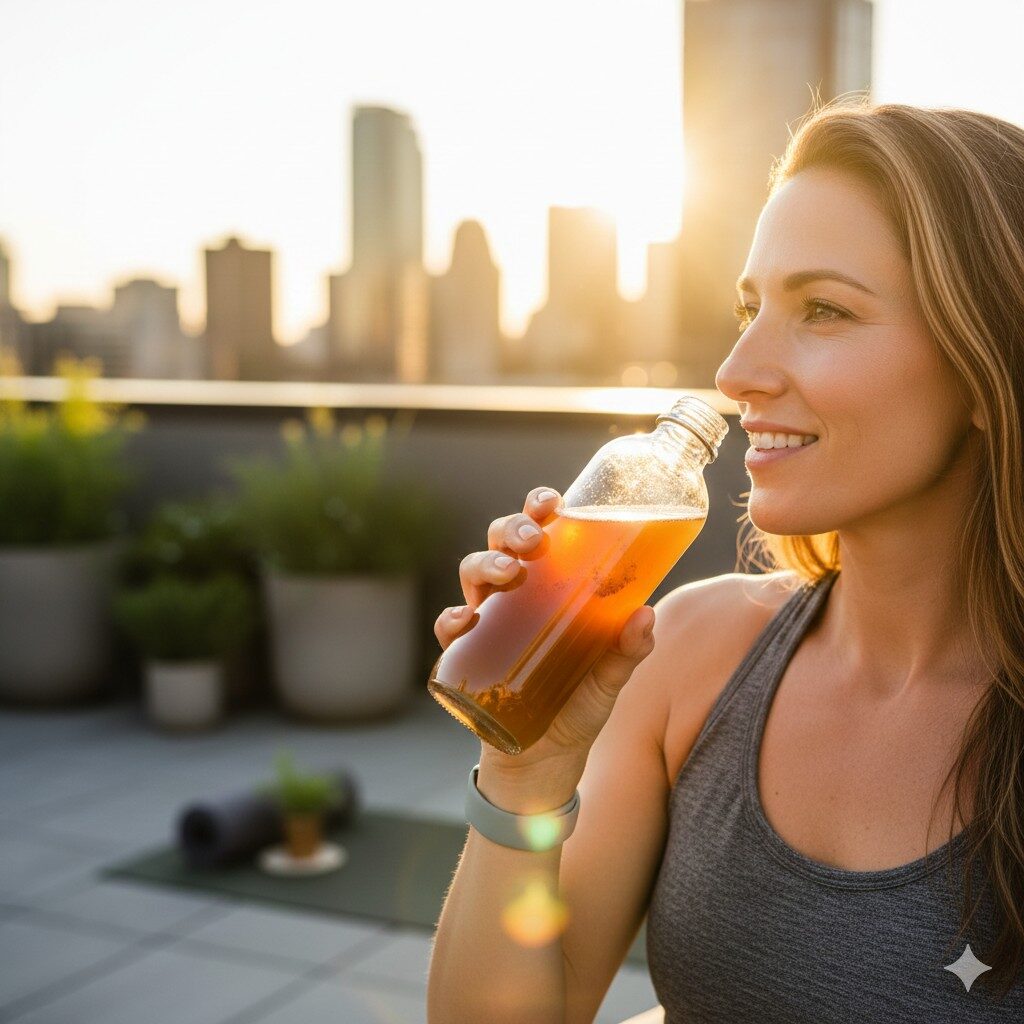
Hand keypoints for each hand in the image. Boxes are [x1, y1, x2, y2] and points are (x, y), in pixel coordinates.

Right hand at [433, 486, 656, 782]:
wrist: (544, 762)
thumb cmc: (577, 707)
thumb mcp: (608, 681)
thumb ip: (626, 652)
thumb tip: (645, 615)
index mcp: (549, 587)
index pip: (541, 534)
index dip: (539, 509)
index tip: (554, 502)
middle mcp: (514, 595)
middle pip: (501, 542)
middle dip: (511, 530)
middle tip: (533, 540)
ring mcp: (487, 622)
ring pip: (472, 573)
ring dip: (485, 564)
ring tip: (507, 573)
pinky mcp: (465, 655)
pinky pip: (450, 628)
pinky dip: (452, 620)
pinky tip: (464, 621)